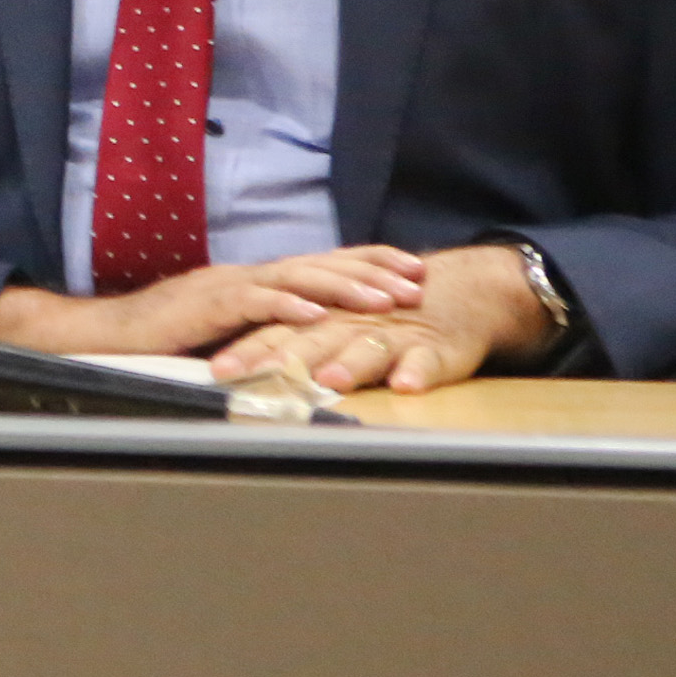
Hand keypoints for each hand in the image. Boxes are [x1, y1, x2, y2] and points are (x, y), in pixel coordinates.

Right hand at [0, 245, 428, 359]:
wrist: (99, 335)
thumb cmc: (159, 339)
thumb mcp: (224, 330)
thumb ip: (261, 326)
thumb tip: (310, 335)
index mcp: (253, 281)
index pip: (320, 266)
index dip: (367, 265)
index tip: (412, 269)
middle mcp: (245, 276)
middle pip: (318, 265)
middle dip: (372, 270)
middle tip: (417, 278)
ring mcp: (224, 288)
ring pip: (294, 279)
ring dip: (342, 288)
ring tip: (384, 298)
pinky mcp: (202, 306)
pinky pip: (250, 303)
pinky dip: (284, 306)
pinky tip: (314, 313)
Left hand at [206, 242, 550, 393]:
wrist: (459, 292)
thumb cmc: (386, 316)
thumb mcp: (339, 326)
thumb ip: (298, 343)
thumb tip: (244, 369)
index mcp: (325, 319)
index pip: (278, 332)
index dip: (247, 350)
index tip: (215, 371)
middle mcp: (353, 324)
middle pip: (311, 339)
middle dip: (279, 358)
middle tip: (252, 376)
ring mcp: (394, 335)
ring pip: (366, 348)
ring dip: (348, 363)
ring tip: (328, 379)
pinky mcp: (435, 347)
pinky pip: (426, 360)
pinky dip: (417, 371)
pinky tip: (406, 384)